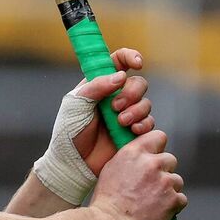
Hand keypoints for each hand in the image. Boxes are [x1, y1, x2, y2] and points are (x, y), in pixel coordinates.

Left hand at [70, 48, 154, 175]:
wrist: (74, 162)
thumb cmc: (70, 131)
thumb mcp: (76, 104)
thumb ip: (96, 86)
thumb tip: (121, 76)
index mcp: (98, 85)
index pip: (117, 62)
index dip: (129, 57)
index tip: (137, 63)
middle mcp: (113, 97)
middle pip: (137, 83)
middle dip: (132, 92)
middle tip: (116, 107)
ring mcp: (124, 114)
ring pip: (146, 103)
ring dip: (137, 110)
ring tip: (120, 122)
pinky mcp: (133, 132)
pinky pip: (149, 122)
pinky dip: (144, 124)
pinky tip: (132, 130)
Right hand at [90, 129, 186, 219]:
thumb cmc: (107, 201)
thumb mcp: (111, 169)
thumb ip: (130, 159)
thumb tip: (140, 159)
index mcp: (134, 153)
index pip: (159, 137)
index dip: (158, 148)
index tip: (154, 156)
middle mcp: (151, 163)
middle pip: (170, 160)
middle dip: (164, 171)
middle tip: (152, 185)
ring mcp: (165, 181)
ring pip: (177, 180)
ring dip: (168, 189)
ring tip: (153, 201)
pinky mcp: (174, 200)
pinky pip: (181, 199)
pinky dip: (173, 205)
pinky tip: (158, 211)